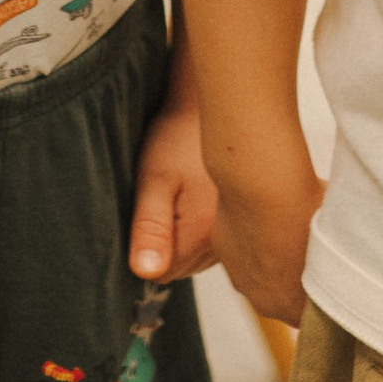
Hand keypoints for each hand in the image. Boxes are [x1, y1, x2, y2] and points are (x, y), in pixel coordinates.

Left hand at [129, 94, 218, 280]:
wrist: (212, 108)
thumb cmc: (177, 138)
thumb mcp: (154, 179)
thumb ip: (150, 228)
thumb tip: (146, 272)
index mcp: (201, 235)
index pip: (163, 273)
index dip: (146, 249)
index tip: (144, 215)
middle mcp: (225, 240)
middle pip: (181, 267)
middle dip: (165, 244)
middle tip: (159, 201)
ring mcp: (235, 231)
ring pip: (196, 256)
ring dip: (182, 236)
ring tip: (176, 195)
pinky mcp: (238, 220)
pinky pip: (212, 242)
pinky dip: (199, 226)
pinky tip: (193, 196)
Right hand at [210, 135, 323, 325]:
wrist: (261, 184)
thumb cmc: (307, 214)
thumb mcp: (337, 244)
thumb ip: (340, 266)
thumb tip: (354, 263)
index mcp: (292, 308)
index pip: (312, 317)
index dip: (324, 297)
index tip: (334, 276)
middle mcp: (261, 301)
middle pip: (285, 300)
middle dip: (298, 282)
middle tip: (313, 253)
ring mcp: (239, 277)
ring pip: (261, 277)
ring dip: (273, 262)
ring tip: (288, 232)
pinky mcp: (222, 253)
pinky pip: (243, 254)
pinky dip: (254, 242)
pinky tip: (267, 219)